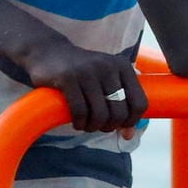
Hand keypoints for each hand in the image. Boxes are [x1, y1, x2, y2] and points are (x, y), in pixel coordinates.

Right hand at [17, 36, 147, 133]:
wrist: (48, 52)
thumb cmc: (82, 73)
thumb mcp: (105, 82)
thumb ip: (121, 105)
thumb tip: (128, 135)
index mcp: (122, 66)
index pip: (140, 103)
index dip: (131, 121)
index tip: (119, 126)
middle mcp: (108, 67)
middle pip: (119, 113)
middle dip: (109, 126)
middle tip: (98, 126)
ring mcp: (87, 71)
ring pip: (100, 114)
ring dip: (93, 127)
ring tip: (87, 126)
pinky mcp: (68, 77)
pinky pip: (80, 111)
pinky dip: (80, 123)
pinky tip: (77, 123)